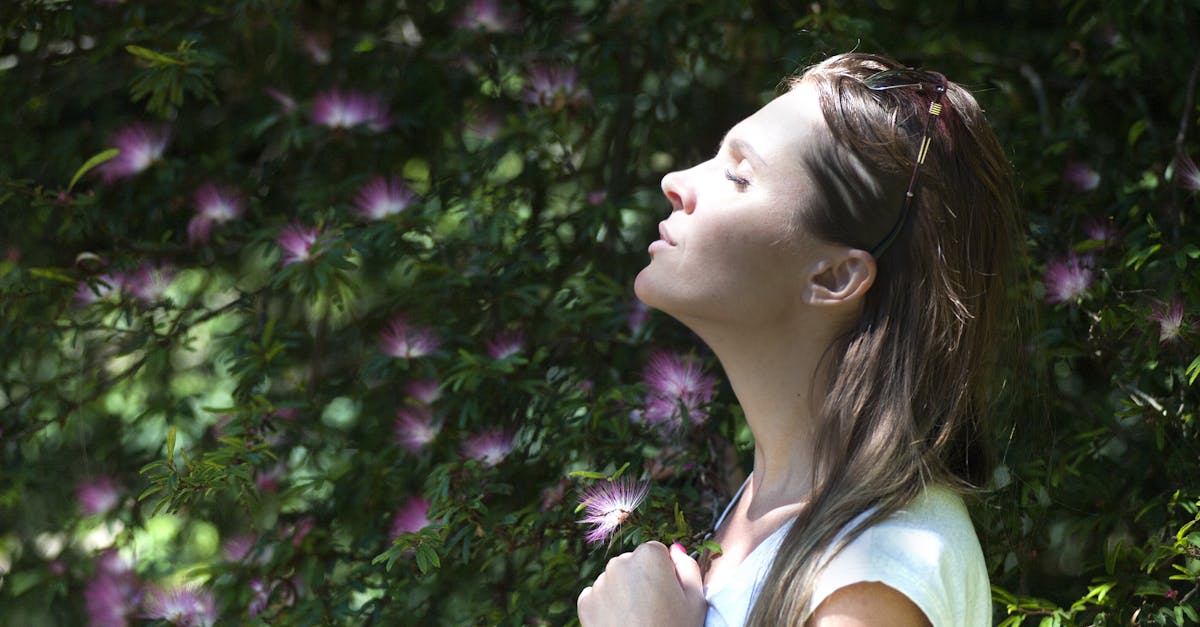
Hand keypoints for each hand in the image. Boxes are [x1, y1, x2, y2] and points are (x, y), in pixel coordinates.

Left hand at [577, 541, 705, 626]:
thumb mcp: (696, 601)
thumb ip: (688, 568)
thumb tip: (675, 549)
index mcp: (649, 556)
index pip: (656, 552)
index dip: (664, 574)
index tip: (668, 594)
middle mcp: (620, 562)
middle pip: (632, 564)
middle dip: (641, 580)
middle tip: (653, 610)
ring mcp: (600, 582)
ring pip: (614, 580)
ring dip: (623, 593)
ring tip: (637, 620)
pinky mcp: (585, 602)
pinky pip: (598, 597)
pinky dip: (606, 607)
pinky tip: (621, 625)